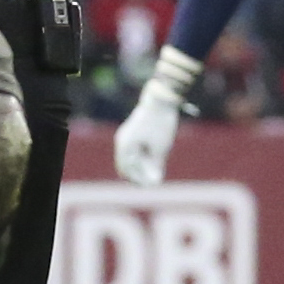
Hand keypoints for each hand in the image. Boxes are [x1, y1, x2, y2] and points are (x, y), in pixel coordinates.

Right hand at [114, 46, 200, 184]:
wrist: (161, 99)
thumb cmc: (161, 123)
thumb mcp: (161, 148)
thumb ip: (156, 166)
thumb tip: (154, 182)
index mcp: (125, 146)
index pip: (127, 171)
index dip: (140, 181)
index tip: (155, 184)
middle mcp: (122, 142)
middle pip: (126, 167)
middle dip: (139, 175)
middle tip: (156, 179)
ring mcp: (125, 137)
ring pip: (130, 159)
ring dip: (141, 166)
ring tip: (157, 167)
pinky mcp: (132, 133)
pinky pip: (133, 151)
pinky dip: (142, 158)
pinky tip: (155, 157)